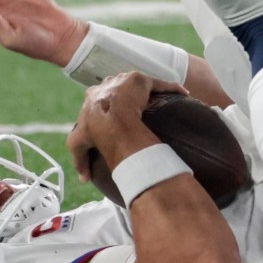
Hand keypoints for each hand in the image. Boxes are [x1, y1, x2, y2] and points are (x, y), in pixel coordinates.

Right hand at [66, 72, 185, 181]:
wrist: (111, 121)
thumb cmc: (95, 131)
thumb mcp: (79, 144)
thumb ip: (80, 161)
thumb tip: (83, 180)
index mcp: (92, 97)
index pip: (99, 98)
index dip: (106, 106)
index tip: (113, 117)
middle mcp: (107, 84)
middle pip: (117, 88)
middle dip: (124, 95)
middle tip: (133, 109)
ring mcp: (124, 81)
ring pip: (137, 85)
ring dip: (145, 91)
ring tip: (153, 102)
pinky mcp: (140, 81)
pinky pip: (160, 84)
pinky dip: (171, 88)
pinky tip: (183, 94)